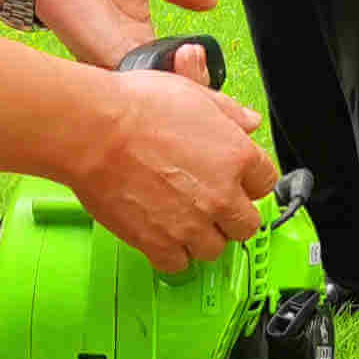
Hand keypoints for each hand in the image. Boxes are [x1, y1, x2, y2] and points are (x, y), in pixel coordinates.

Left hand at [37, 0, 219, 78]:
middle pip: (168, 85)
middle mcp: (128, 53)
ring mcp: (116, 61)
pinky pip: (142, 83)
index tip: (213, 65)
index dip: (197, 69)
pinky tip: (189, 84)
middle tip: (222, 95)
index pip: (172, 64)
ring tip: (210, 88)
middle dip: (197, 88)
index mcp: (137, 34)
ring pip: (158, 91)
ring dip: (188, 89)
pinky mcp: (104, 62)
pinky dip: (167, 85)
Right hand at [72, 66, 275, 274]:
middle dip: (231, 216)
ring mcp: (192, 224)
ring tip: (181, 220)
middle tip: (210, 205)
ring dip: (201, 237)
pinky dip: (171, 254)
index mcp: (237, 156)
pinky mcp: (159, 243)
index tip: (235, 181)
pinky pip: (178, 264)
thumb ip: (229, 112)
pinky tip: (160, 235)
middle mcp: (221, 195)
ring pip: (214, 249)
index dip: (248, 181)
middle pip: (246, 225)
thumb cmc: (136, 108)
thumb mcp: (193, 94)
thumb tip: (249, 122)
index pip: (265, 183)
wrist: (92, 131)